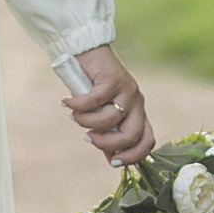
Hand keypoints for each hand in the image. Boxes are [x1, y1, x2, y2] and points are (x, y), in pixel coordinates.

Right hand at [62, 46, 152, 167]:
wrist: (87, 51)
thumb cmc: (91, 85)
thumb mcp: (102, 112)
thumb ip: (107, 132)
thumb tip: (111, 158)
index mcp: (137, 112)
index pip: (147, 141)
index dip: (133, 156)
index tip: (113, 161)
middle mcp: (137, 102)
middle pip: (130, 135)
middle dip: (107, 143)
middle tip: (88, 137)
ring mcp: (128, 91)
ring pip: (109, 119)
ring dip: (85, 121)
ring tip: (74, 113)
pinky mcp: (114, 79)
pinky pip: (94, 101)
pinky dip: (77, 104)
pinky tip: (66, 101)